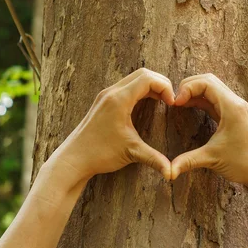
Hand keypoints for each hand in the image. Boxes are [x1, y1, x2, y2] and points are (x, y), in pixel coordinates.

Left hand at [45, 68, 174, 189]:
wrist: (74, 159)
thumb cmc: (99, 154)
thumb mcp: (131, 153)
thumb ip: (154, 159)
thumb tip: (172, 173)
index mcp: (119, 99)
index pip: (148, 79)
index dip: (165, 87)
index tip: (172, 103)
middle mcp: (112, 92)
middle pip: (143, 73)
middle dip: (160, 83)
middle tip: (171, 99)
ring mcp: (106, 95)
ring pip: (134, 78)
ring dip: (150, 86)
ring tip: (163, 101)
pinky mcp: (103, 101)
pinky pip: (126, 86)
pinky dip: (140, 90)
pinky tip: (147, 104)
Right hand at [171, 73, 247, 191]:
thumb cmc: (245, 163)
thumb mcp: (212, 159)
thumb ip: (188, 161)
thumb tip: (168, 172)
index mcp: (231, 106)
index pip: (206, 82)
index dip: (187, 88)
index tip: (175, 102)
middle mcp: (236, 103)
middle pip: (209, 81)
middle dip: (189, 86)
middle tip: (174, 100)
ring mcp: (237, 109)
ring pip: (213, 89)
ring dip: (196, 92)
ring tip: (179, 103)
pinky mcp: (236, 116)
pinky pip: (217, 100)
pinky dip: (202, 100)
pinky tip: (190, 107)